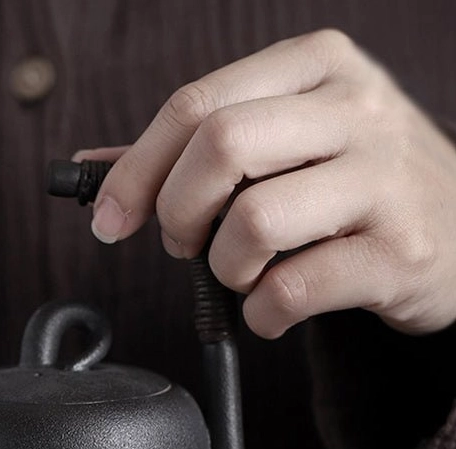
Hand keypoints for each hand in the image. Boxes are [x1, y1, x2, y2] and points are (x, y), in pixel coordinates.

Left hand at [78, 29, 455, 337]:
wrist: (455, 230)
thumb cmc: (348, 186)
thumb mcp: (284, 141)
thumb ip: (194, 149)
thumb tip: (97, 169)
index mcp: (315, 67)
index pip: (195, 105)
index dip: (136, 170)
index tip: (110, 219)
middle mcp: (356, 109)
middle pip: (219, 147)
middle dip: (178, 214)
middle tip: (185, 245)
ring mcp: (385, 179)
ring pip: (252, 222)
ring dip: (224, 268)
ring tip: (244, 274)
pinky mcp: (399, 251)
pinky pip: (291, 289)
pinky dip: (261, 312)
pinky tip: (273, 307)